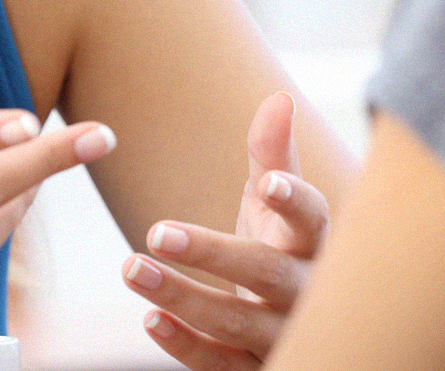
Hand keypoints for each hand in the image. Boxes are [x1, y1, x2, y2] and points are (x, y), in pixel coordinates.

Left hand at [122, 92, 328, 369]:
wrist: (291, 326)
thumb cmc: (280, 250)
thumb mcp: (275, 206)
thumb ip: (273, 156)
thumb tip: (279, 99)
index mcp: (312, 243)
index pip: (313, 220)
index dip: (294, 202)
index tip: (267, 183)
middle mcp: (305, 292)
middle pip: (267, 273)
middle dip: (213, 253)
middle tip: (157, 230)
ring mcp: (281, 334)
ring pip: (237, 321)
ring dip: (182, 296)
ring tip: (130, 267)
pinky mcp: (254, 367)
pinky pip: (221, 364)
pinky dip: (185, 345)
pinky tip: (150, 318)